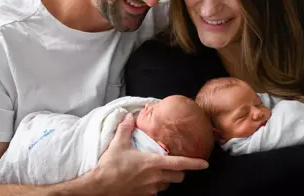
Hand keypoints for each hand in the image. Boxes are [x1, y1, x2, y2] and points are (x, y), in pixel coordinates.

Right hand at [86, 112, 208, 195]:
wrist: (99, 187)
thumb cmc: (110, 166)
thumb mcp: (118, 143)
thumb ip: (126, 128)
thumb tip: (129, 115)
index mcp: (153, 163)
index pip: (180, 163)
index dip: (194, 163)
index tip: (205, 163)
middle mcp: (155, 178)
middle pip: (178, 177)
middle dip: (181, 171)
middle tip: (176, 164)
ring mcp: (150, 189)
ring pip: (167, 185)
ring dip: (167, 178)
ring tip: (159, 171)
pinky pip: (155, 192)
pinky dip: (155, 186)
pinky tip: (146, 180)